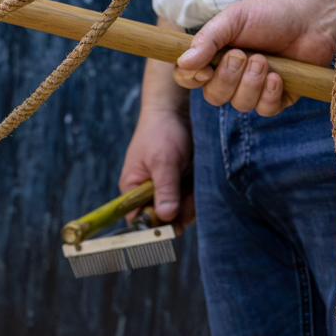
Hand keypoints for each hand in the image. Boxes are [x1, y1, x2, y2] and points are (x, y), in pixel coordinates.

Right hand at [118, 101, 194, 227]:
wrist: (177, 110)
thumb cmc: (161, 132)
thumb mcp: (163, 161)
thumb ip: (165, 189)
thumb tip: (165, 217)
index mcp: (133, 190)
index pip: (140, 219)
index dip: (156, 225)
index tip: (174, 222)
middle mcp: (149, 194)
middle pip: (164, 220)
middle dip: (180, 212)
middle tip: (189, 195)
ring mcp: (168, 191)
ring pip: (182, 212)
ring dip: (192, 203)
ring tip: (195, 181)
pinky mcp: (184, 186)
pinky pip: (193, 202)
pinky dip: (200, 196)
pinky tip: (202, 181)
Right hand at [171, 0, 335, 117]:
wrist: (309, 17)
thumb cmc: (269, 14)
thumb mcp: (233, 19)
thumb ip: (207, 39)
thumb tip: (183, 62)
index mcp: (215, 56)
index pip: (189, 77)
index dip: (192, 79)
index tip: (205, 69)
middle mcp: (232, 76)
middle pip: (214, 96)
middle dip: (228, 78)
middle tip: (243, 55)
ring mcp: (255, 89)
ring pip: (240, 105)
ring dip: (252, 83)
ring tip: (265, 60)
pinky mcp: (278, 98)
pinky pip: (265, 110)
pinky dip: (270, 93)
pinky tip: (279, 76)